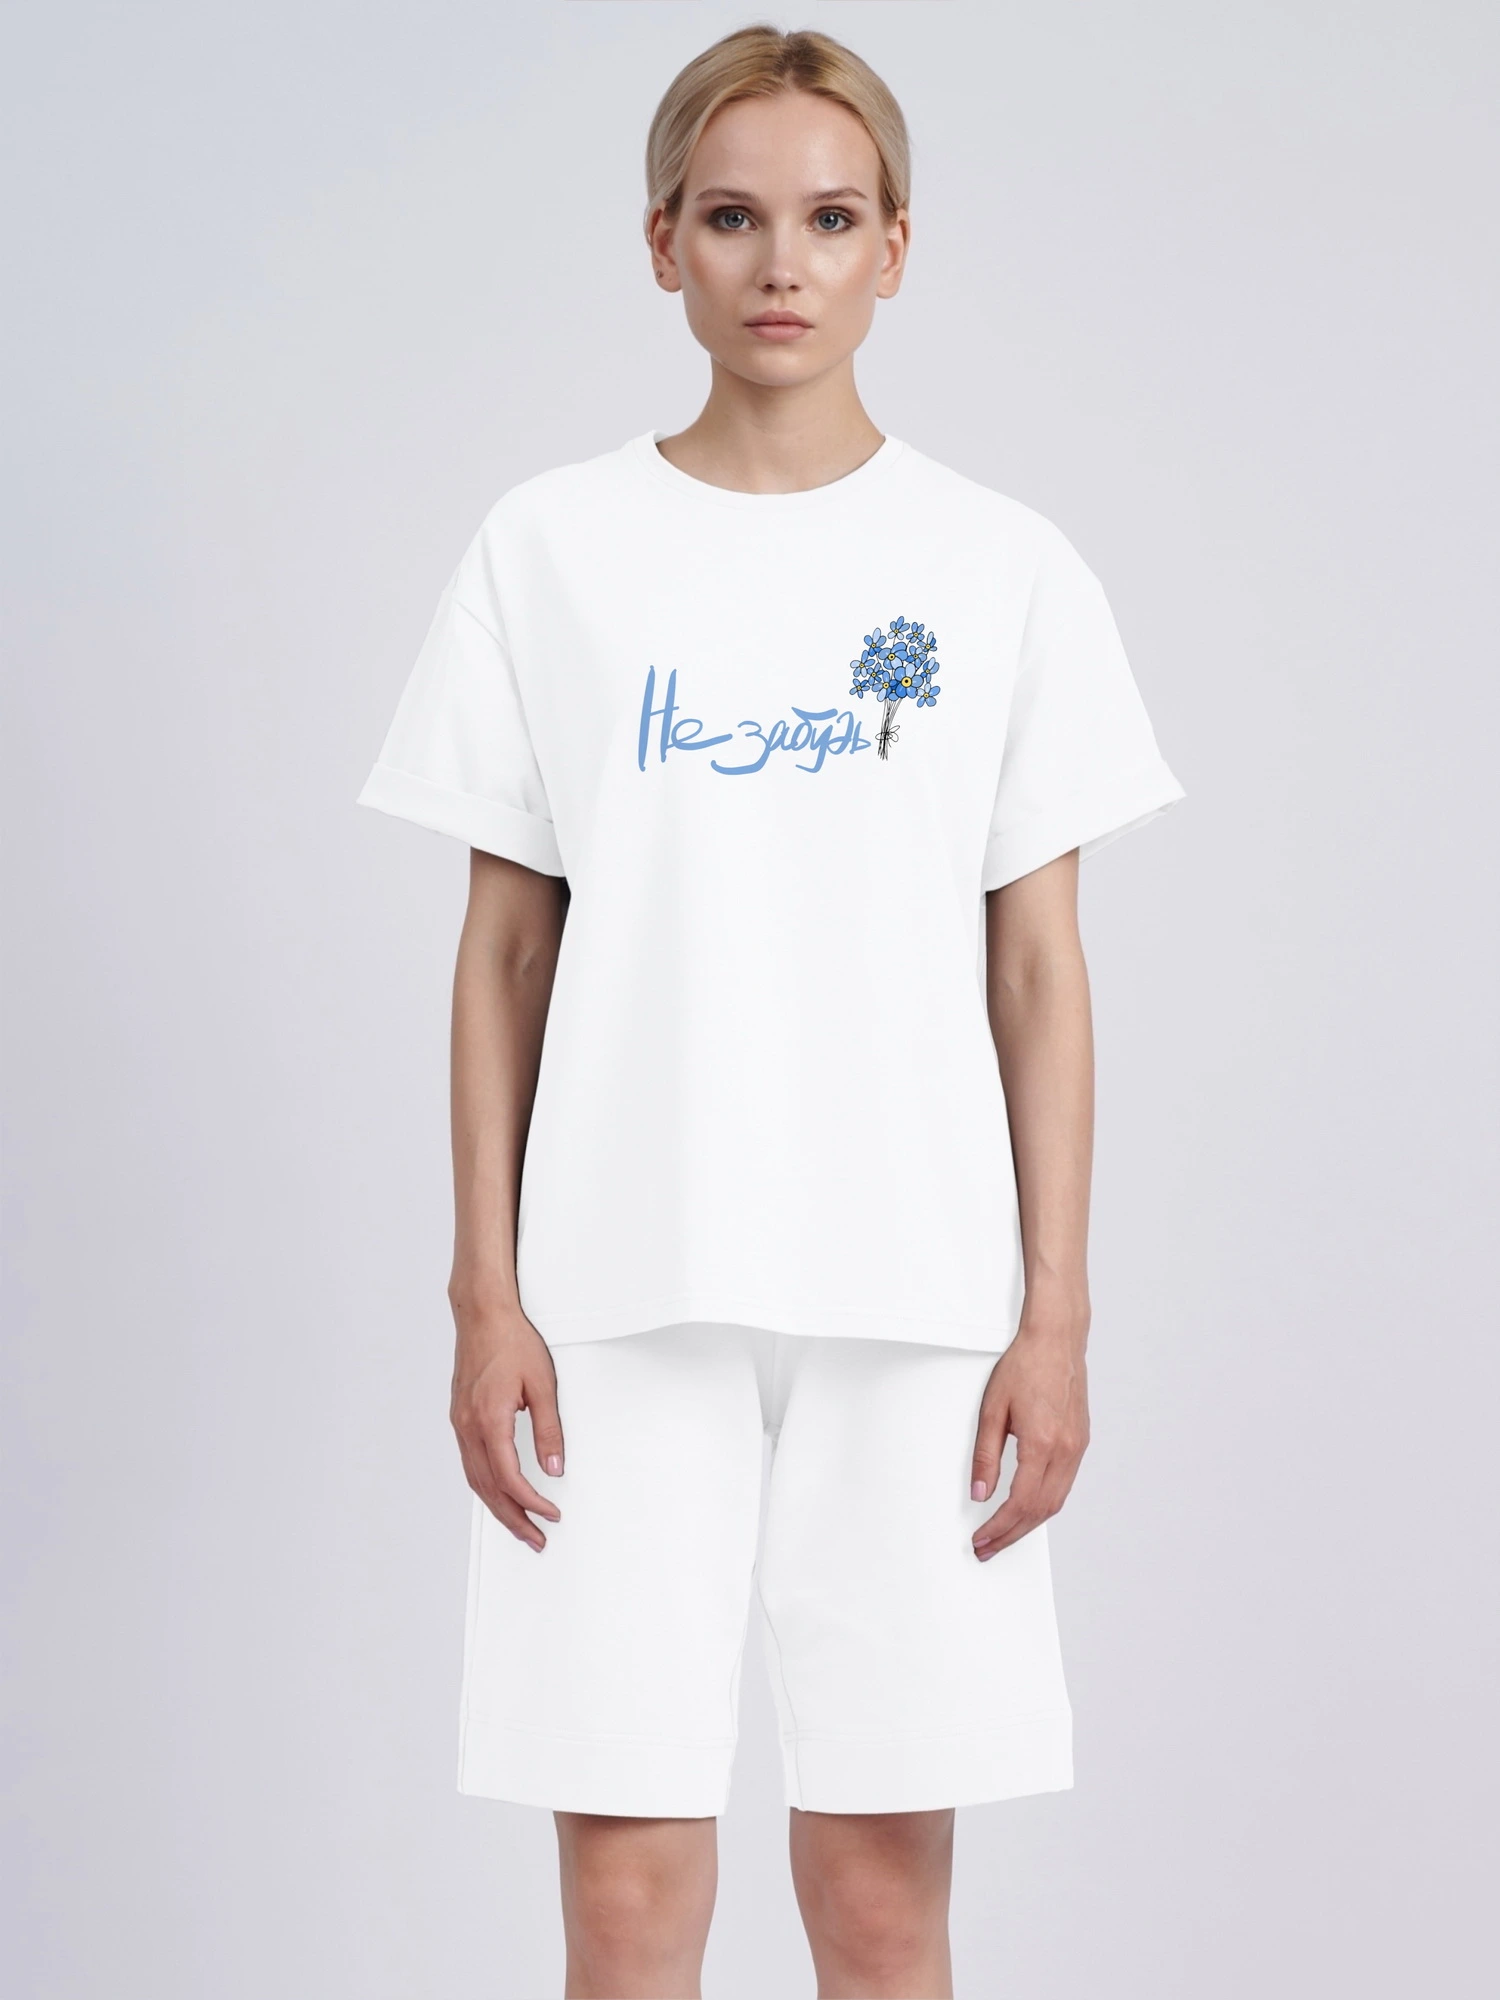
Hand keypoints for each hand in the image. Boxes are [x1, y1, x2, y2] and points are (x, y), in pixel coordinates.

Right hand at [449, 1298, 565, 1552]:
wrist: (482, 1314)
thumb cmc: (512, 1341)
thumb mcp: (543, 1384)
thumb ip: (549, 1430)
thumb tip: (555, 1467)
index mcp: (489, 1420)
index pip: (509, 1478)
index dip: (531, 1503)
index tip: (551, 1515)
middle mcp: (468, 1426)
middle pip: (488, 1489)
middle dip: (513, 1518)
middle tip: (535, 1538)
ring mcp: (459, 1423)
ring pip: (475, 1479)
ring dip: (497, 1506)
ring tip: (520, 1525)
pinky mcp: (459, 1417)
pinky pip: (469, 1463)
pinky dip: (485, 1485)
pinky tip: (499, 1492)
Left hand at [969, 1299, 1089, 1559]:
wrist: (1056, 1340)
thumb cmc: (1024, 1366)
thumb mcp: (992, 1410)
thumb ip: (985, 1455)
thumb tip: (979, 1492)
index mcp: (1042, 1444)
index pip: (1020, 1503)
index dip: (999, 1528)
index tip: (981, 1539)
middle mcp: (1066, 1451)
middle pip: (1040, 1511)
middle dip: (1012, 1535)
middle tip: (987, 1548)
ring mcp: (1077, 1448)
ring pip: (1055, 1502)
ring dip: (1029, 1524)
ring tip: (1003, 1535)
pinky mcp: (1081, 1442)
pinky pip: (1064, 1486)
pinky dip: (1044, 1505)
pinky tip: (1027, 1508)